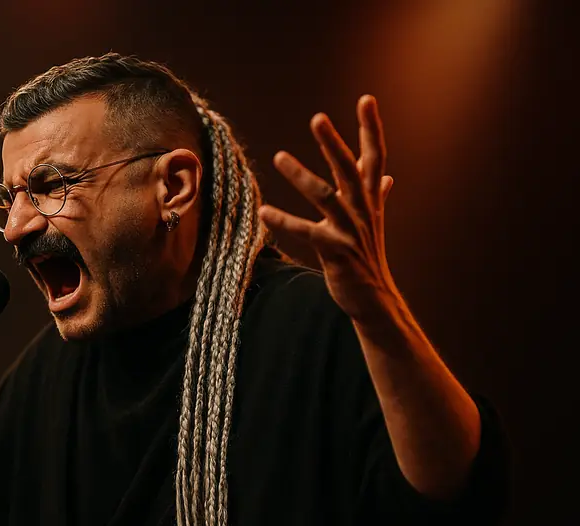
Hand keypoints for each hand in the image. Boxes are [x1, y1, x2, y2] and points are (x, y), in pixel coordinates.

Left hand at [259, 95, 400, 323]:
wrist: (374, 298)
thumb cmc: (368, 257)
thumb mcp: (374, 221)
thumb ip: (378, 195)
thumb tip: (389, 176)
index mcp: (370, 200)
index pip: (373, 157)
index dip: (371, 128)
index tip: (367, 99)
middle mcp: (362, 210)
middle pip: (350, 169)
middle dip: (334, 143)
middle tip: (318, 117)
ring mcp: (350, 230)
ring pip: (326, 196)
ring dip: (301, 176)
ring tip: (278, 157)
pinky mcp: (336, 252)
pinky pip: (307, 232)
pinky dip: (284, 220)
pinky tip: (263, 211)